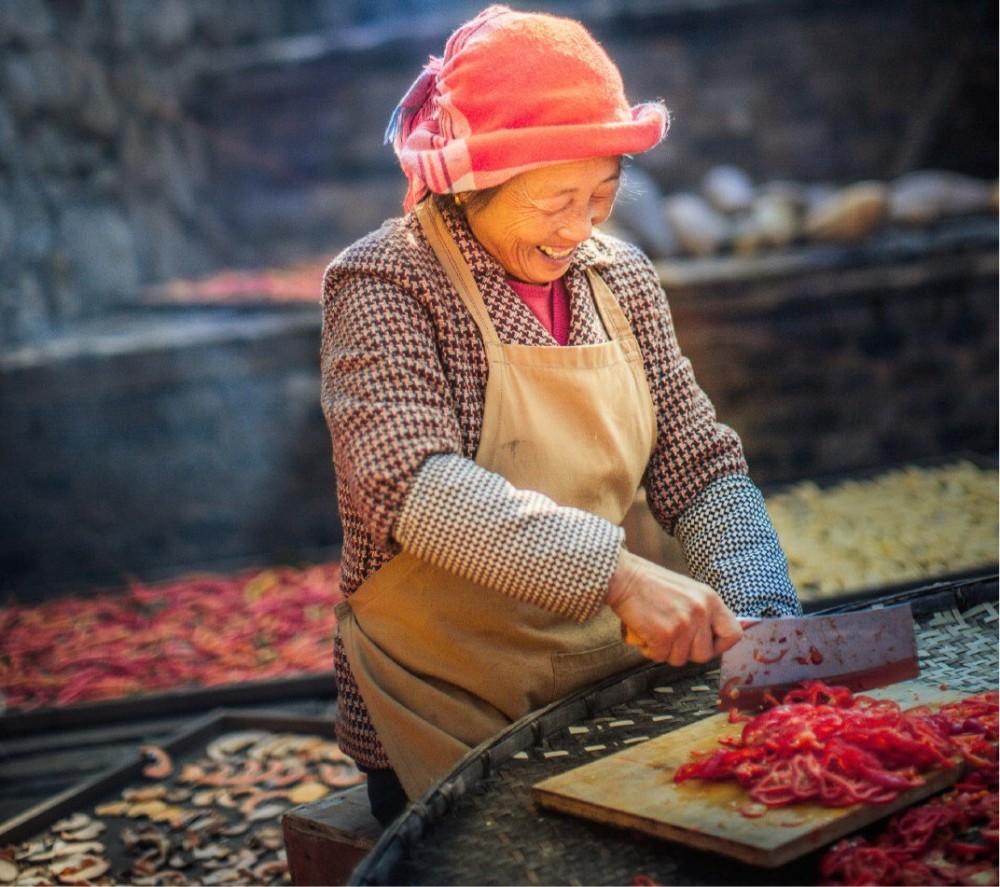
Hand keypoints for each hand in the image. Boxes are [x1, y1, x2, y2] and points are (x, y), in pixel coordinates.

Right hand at [606, 548, 742, 665]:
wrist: (625, 577)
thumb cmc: (652, 584)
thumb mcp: (689, 592)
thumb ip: (703, 612)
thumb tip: (710, 639)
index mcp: (711, 600)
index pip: (733, 634)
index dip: (720, 645)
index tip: (705, 644)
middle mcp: (701, 612)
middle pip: (704, 655)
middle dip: (686, 652)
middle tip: (672, 638)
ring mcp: (683, 624)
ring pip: (680, 659)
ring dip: (666, 651)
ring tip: (656, 632)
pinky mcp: (663, 634)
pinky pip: (660, 657)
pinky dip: (650, 650)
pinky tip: (645, 634)